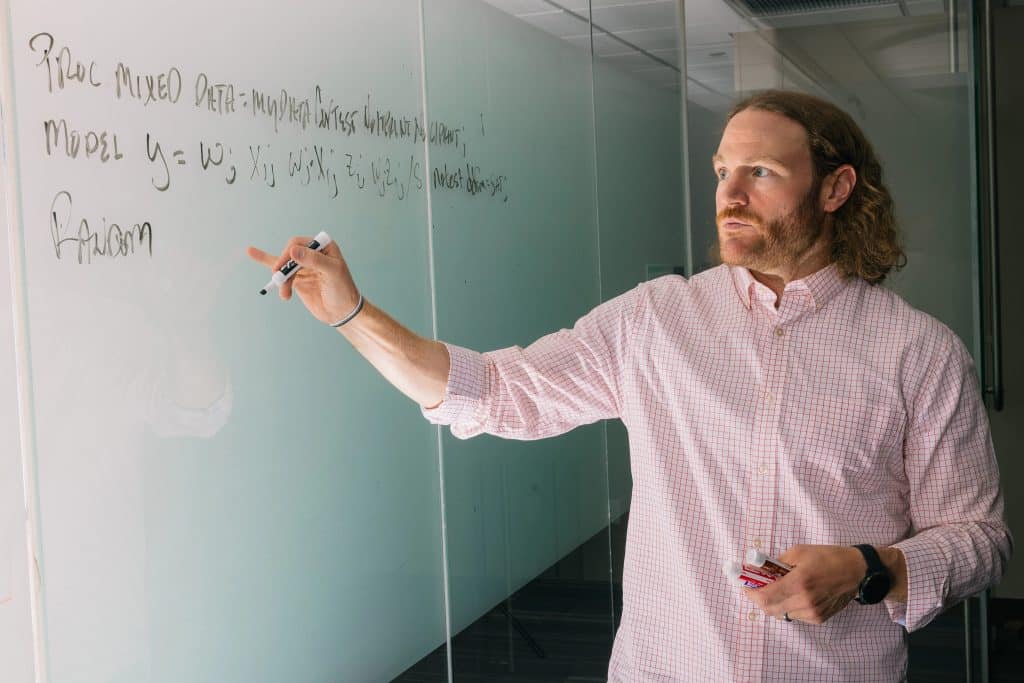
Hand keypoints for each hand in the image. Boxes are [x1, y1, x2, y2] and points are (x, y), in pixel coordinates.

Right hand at [247, 236, 360, 325]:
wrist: (342, 312)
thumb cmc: (343, 290)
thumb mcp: (332, 273)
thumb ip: (314, 260)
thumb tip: (293, 250)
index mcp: (324, 246)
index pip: (298, 244)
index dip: (289, 254)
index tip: (283, 269)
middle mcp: (312, 253)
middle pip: (288, 254)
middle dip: (283, 268)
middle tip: (280, 280)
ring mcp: (303, 266)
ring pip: (283, 267)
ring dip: (281, 280)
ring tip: (284, 295)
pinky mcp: (297, 278)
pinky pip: (280, 269)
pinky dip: (264, 260)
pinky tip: (251, 252)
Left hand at [743, 545, 863, 623]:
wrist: (856, 571)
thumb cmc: (827, 557)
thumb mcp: (799, 552)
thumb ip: (776, 563)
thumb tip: (757, 568)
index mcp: (799, 583)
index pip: (765, 597)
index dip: (751, 593)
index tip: (745, 585)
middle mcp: (805, 602)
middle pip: (769, 609)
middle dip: (759, 598)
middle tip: (758, 586)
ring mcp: (812, 613)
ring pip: (781, 613)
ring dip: (774, 602)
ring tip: (780, 588)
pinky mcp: (818, 619)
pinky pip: (794, 615)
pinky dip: (788, 606)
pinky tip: (795, 594)